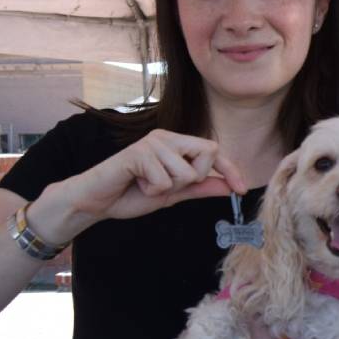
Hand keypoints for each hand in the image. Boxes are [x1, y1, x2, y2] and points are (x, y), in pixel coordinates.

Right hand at [35, 129, 245, 241]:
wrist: (97, 201)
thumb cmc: (132, 194)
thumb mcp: (173, 194)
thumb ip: (199, 188)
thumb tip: (228, 187)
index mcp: (176, 144)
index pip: (213, 151)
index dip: (230, 170)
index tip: (241, 189)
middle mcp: (167, 137)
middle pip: (207, 153)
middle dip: (193, 179)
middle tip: (167, 186)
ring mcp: (153, 142)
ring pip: (186, 172)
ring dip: (168, 188)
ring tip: (146, 184)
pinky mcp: (139, 152)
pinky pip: (164, 180)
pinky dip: (151, 190)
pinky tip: (136, 183)